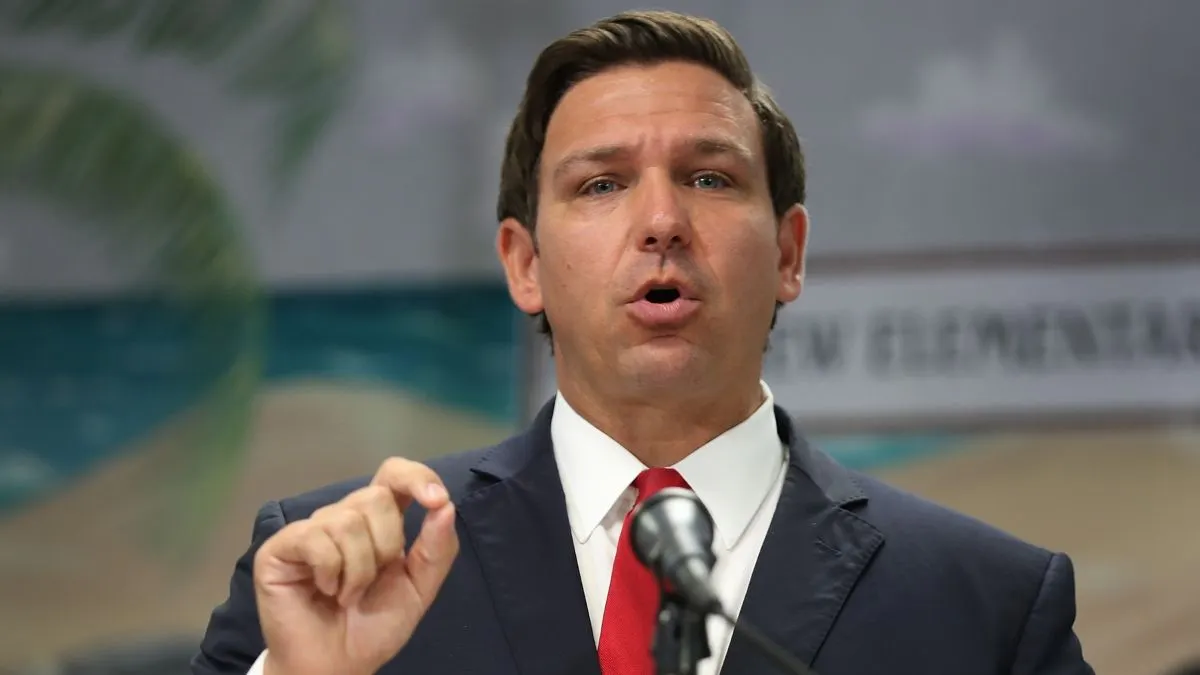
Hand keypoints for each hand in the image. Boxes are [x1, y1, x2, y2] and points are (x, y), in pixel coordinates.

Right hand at [254, 458, 458, 674]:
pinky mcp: (281, 547)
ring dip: (358, 570)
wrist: (337, 666)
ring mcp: (310, 530)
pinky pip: (316, 539)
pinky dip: (330, 571)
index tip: (436, 499)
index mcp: (378, 522)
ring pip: (348, 521)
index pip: (394, 474)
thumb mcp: (419, 588)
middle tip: (371, 582)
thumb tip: (446, 505)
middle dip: (386, 546)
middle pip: (376, 497)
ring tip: (347, 595)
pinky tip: (324, 590)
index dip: (416, 476)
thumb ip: (437, 549)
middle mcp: (344, 517)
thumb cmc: (374, 627)